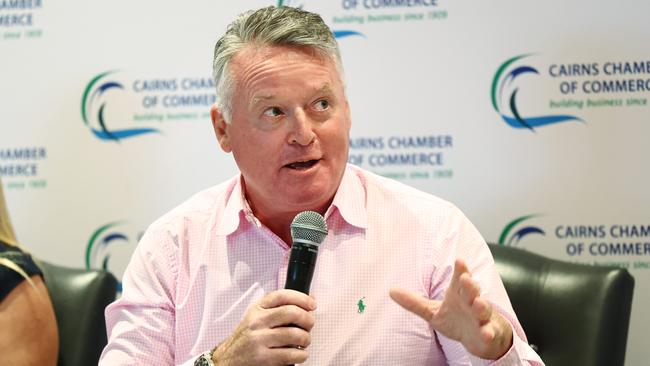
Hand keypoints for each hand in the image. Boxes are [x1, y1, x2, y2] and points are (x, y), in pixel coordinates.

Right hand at [212, 289, 315, 364]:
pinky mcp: (263, 358)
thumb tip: (309, 299)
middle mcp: (257, 322)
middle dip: (307, 319)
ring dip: (306, 339)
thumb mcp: (256, 319)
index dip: (301, 298)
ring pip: (294, 334)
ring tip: (304, 341)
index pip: (282, 296)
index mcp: (257, 309)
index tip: (312, 304)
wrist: (227, 361)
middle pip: (292, 313)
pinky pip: (291, 354)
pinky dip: (301, 355)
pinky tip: (299, 354)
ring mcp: (259, 340)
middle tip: (310, 325)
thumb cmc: (245, 340)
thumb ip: (278, 309)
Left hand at [390, 259, 512, 358]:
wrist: (480, 338)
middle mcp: (471, 302)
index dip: (460, 270)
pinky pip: (489, 332)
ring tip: (479, 303)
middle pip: (472, 291)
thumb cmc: (456, 319)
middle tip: (465, 278)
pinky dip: (489, 332)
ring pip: (483, 309)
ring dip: (482, 306)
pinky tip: (486, 333)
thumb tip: (391, 291)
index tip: (459, 260)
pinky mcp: (488, 332)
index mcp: (458, 294)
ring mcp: (482, 317)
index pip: (459, 279)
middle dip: (470, 285)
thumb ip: (414, 302)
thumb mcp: (433, 312)